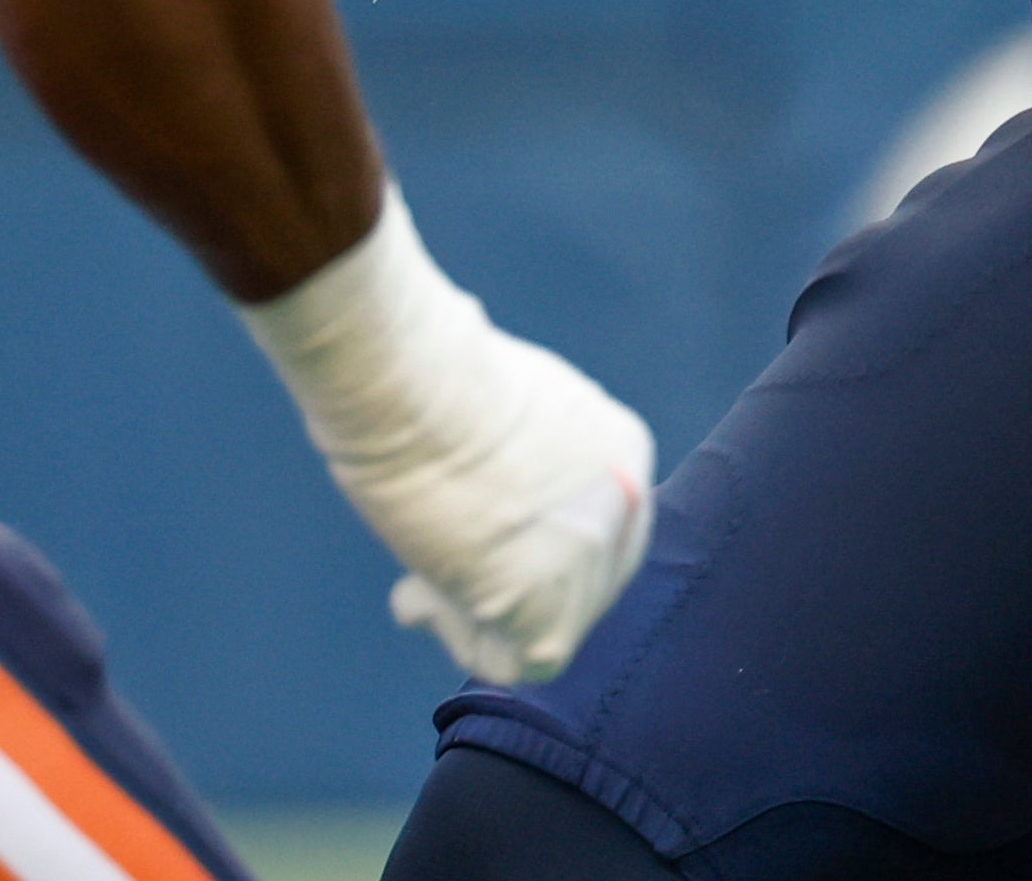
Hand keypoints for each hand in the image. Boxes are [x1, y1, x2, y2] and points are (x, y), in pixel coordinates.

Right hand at [360, 324, 656, 683]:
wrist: (407, 377)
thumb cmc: (428, 372)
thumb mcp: (505, 407)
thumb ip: (528, 464)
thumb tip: (487, 523)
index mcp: (622, 447)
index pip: (598, 531)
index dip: (535, 553)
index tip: (473, 548)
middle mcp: (624, 503)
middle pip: (579, 585)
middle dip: (509, 589)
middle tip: (431, 577)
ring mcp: (589, 556)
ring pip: (545, 626)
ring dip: (474, 612)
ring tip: (414, 580)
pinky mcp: (546, 605)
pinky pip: (512, 660)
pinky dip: (460, 637)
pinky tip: (416, 597)